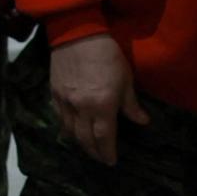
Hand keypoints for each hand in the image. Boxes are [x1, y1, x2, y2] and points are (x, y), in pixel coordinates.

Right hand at [49, 33, 147, 165]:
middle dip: (93, 151)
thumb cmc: (107, 55)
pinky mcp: (54, 92)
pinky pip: (60, 117)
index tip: (111, 161)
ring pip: (69, 130)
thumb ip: (131, 104)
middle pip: (85, 138)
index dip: (107, 152)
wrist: (78, 34)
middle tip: (100, 158)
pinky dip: (66, 127)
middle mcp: (81, 108)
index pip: (104, 137)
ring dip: (79, 142)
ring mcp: (65, 101)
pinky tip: (71, 129)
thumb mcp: (126, 79)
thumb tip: (142, 121)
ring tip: (87, 146)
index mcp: (102, 105)